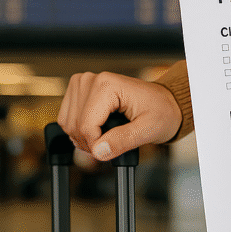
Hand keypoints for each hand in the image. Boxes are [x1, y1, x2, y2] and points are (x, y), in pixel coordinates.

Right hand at [58, 71, 182, 159]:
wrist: (164, 103)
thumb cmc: (160, 111)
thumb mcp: (149, 129)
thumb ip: (123, 141)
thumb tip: (99, 151)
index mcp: (107, 85)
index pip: (86, 125)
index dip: (96, 146)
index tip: (110, 151)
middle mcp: (91, 80)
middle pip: (75, 125)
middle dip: (91, 143)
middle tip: (111, 146)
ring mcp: (82, 84)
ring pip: (68, 124)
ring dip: (84, 138)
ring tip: (107, 138)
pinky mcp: (78, 91)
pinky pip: (67, 119)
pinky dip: (80, 131)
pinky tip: (98, 131)